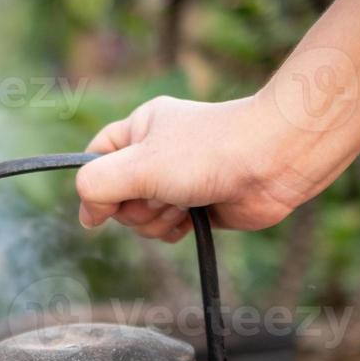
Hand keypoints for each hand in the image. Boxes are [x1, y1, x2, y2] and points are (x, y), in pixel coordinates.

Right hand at [74, 94, 348, 240]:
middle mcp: (156, 154)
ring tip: (183, 203)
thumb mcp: (138, 164)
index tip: (104, 203)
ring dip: (157, 220)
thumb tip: (87, 216)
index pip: (94, 159)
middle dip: (135, 206)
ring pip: (140, 218)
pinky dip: (173, 230)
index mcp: (140, 129)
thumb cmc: (208, 153)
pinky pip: (165, 230)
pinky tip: (191, 219)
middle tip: (162, 194)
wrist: (273, 163)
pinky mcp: (197, 206)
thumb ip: (96, 186)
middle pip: (116, 197)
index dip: (93, 185)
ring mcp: (177, 181)